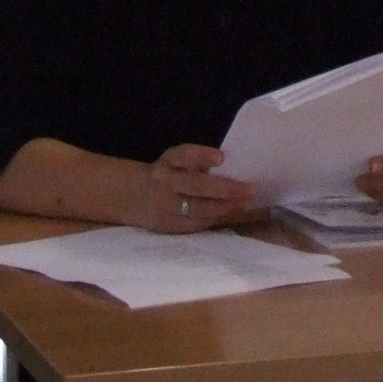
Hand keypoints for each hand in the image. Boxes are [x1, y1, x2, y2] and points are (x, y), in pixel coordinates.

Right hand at [136, 144, 256, 233]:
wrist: (132, 196)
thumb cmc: (169, 172)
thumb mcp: (177, 160)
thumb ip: (198, 161)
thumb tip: (232, 165)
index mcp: (169, 162)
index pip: (184, 156)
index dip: (202, 156)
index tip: (222, 158)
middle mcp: (164, 183)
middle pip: (195, 186)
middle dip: (225, 189)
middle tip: (250, 189)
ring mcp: (163, 206)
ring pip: (195, 210)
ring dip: (223, 208)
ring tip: (243, 203)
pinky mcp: (165, 225)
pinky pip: (191, 225)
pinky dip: (212, 220)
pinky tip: (228, 214)